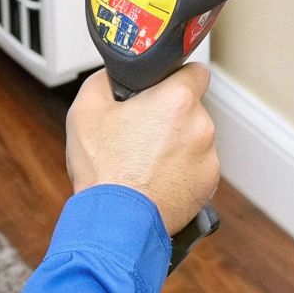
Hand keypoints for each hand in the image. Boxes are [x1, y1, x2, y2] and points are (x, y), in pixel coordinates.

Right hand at [64, 64, 219, 232]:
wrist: (116, 222)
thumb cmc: (104, 170)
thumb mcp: (84, 111)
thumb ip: (104, 80)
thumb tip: (114, 75)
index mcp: (177, 100)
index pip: (195, 70)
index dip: (176, 77)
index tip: (164, 88)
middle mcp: (201, 125)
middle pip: (191, 108)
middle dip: (170, 116)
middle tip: (141, 131)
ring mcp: (208, 157)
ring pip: (194, 138)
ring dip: (177, 144)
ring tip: (145, 161)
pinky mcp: (209, 184)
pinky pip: (196, 166)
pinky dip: (181, 170)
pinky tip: (155, 179)